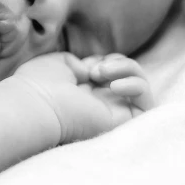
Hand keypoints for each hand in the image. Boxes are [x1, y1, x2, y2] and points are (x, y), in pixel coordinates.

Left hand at [8, 52, 152, 144]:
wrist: (35, 104)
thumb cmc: (38, 83)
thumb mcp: (62, 63)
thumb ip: (86, 63)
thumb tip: (100, 71)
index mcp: (84, 92)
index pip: (113, 73)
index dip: (107, 61)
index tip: (85, 64)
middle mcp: (101, 104)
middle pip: (131, 78)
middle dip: (119, 63)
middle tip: (94, 69)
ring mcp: (113, 113)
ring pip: (141, 87)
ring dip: (128, 69)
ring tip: (99, 73)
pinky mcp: (123, 123)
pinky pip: (148, 102)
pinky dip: (137, 85)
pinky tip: (114, 85)